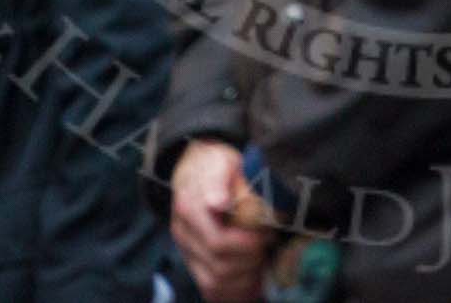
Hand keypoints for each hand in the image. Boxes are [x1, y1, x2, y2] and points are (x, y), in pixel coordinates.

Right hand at [170, 140, 272, 302]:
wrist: (196, 167)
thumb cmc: (214, 163)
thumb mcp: (220, 162)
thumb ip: (218, 181)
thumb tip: (218, 204)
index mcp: (189, 209)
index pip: (218, 243)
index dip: (247, 245)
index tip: (266, 234)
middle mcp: (183, 234)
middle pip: (219, 268)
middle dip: (250, 261)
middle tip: (267, 245)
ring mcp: (186, 250)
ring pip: (213, 284)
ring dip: (243, 279)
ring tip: (260, 261)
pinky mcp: (193, 260)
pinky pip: (210, 288)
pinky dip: (232, 290)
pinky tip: (251, 280)